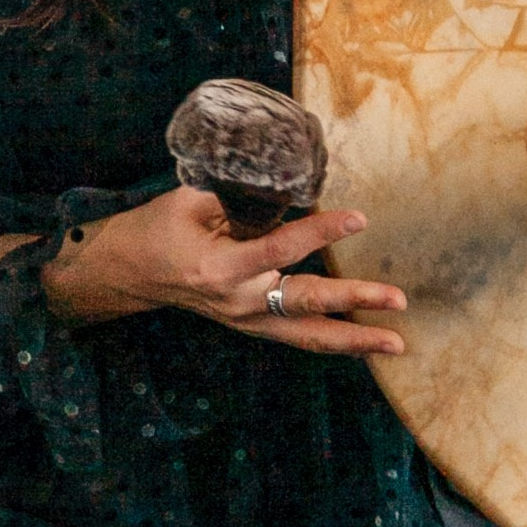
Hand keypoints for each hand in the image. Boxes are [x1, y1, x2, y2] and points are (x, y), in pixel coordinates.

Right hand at [45, 185, 406, 359]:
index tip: (359, 218)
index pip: (281, 248)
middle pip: (305, 303)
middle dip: (354, 301)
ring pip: (307, 335)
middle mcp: (238, 301)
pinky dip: (333, 340)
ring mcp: (246, 320)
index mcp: (220, 267)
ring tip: (395, 343)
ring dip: (354, 340)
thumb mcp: (191, 201)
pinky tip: (367, 342)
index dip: (321, 231)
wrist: (130, 272)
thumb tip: (290, 183)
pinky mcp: (252, 326)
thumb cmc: (159, 228)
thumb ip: (238, 196)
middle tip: (396, 298)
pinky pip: (298, 336)